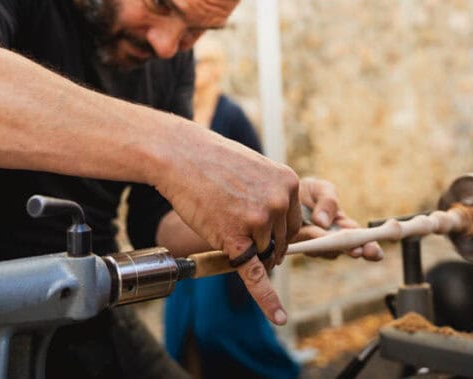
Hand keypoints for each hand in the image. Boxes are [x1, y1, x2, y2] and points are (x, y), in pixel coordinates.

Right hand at [152, 121, 301, 325]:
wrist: (180, 156)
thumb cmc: (214, 161)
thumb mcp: (256, 169)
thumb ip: (273, 195)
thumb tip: (278, 226)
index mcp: (289, 184)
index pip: (291, 224)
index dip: (273, 232)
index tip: (259, 231)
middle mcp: (279, 202)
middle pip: (279, 242)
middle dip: (261, 244)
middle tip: (235, 227)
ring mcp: (258, 221)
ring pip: (261, 254)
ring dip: (243, 249)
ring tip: (220, 221)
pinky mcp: (236, 239)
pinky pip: (255, 275)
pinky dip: (267, 299)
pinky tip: (278, 317)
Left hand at [295, 176, 383, 261]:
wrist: (280, 193)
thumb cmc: (307, 191)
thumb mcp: (321, 189)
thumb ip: (328, 202)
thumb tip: (323, 223)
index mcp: (345, 227)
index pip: (363, 241)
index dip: (371, 248)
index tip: (373, 251)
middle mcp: (333, 241)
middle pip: (349, 252)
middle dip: (356, 252)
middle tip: (357, 251)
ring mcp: (316, 246)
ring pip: (327, 251)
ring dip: (329, 246)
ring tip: (324, 231)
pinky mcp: (299, 246)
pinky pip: (307, 247)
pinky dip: (309, 241)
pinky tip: (309, 232)